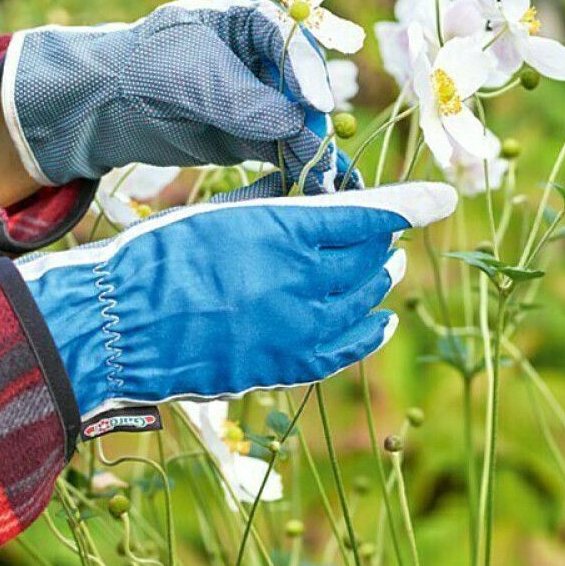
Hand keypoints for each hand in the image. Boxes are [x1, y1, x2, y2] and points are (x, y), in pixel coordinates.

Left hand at [1, 0, 358, 194]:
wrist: (106, 105)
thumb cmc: (144, 68)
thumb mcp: (191, 76)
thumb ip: (242, 99)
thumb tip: (294, 124)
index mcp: (250, 22)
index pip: (290, 41)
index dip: (307, 71)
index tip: (316, 104)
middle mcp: (265, 61)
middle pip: (303, 92)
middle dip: (314, 125)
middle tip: (321, 154)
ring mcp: (262, 102)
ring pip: (299, 128)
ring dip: (313, 155)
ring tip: (325, 183)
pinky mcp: (254, 139)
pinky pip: (284, 155)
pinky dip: (298, 172)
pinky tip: (317, 190)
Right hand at [15, 181, 456, 421]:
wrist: (118, 327)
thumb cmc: (159, 257)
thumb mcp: (220, 210)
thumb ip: (281, 205)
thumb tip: (329, 198)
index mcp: (282, 234)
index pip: (367, 215)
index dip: (411, 206)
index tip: (446, 198)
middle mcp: (301, 284)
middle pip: (370, 258)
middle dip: (382, 241)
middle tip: (383, 232)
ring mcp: (298, 331)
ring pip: (365, 301)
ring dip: (379, 280)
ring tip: (386, 266)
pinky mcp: (287, 367)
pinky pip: (349, 350)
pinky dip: (371, 332)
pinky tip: (382, 320)